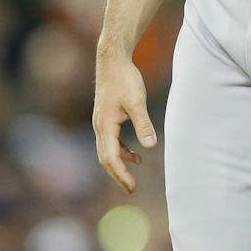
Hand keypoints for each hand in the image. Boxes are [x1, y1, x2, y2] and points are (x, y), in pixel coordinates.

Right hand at [92, 52, 155, 193]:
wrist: (112, 60)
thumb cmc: (125, 78)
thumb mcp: (137, 102)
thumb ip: (143, 124)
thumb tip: (151, 146)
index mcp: (105, 125)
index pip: (110, 157)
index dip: (121, 174)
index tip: (132, 187)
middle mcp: (99, 126)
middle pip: (105, 158)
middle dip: (117, 175)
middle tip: (131, 189)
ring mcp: (101, 122)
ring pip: (106, 151)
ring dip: (119, 164)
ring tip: (132, 178)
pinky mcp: (106, 118)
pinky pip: (111, 142)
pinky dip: (121, 151)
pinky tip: (136, 154)